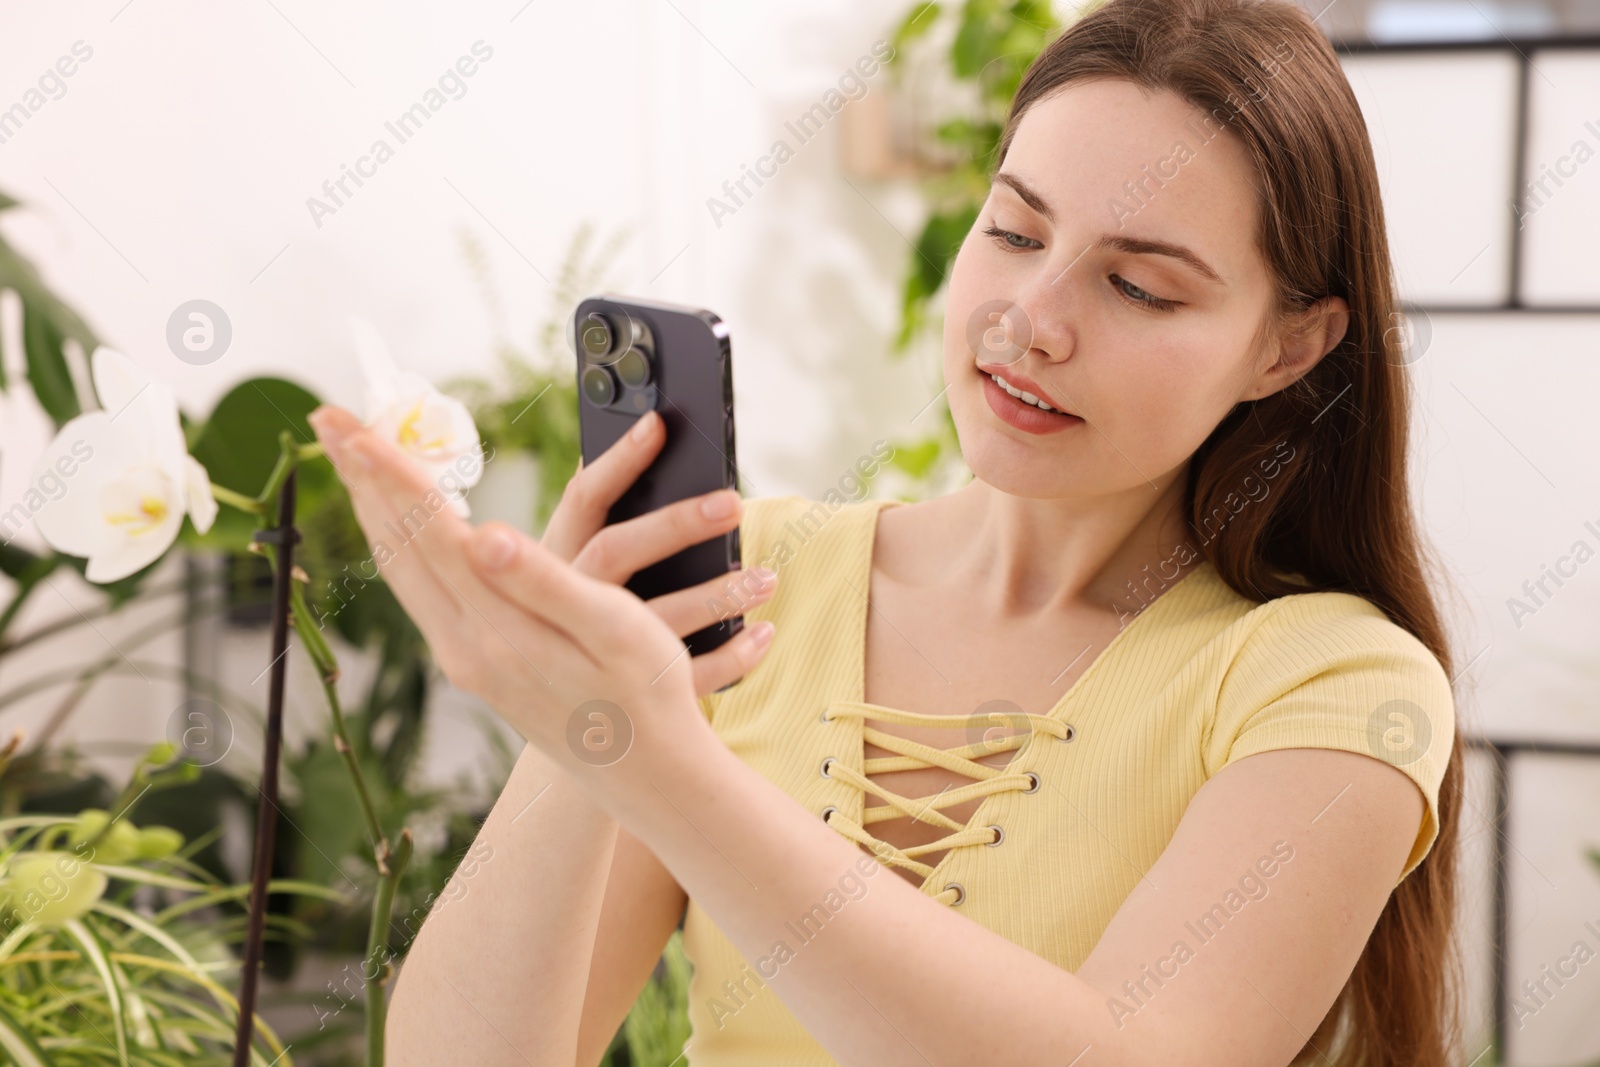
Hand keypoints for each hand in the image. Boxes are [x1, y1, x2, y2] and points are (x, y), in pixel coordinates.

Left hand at [306, 403, 736, 770]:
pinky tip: (403, 527)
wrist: (647, 776)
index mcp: (500, 629)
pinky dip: (400, 542)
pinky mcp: (475, 665)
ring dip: (373, 508)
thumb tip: (485, 536)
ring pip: (401, 569)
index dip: (393, 473)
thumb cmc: (647, 697)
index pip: (432, 533)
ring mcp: (465, 658)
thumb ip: (546, 582)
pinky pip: (420, 590)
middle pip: (398, 545)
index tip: (354, 425)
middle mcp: (466, 645)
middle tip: (326, 420)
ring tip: (350, 460)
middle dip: (361, 477)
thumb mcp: (614, 632)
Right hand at [538, 408, 777, 694]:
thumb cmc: (563, 614)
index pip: (582, 500)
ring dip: (717, 595)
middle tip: (733, 503)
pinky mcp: (630, 695)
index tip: (658, 425)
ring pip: (657, 621)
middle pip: (618, 552)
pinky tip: (763, 632)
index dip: (619, 461)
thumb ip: (595, 512)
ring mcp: (594, 651)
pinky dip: (731, 657)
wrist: (549, 708)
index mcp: (550, 561)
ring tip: (766, 577)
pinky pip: (687, 678)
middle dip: (676, 525)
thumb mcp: (560, 563)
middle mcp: (566, 602)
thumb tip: (643, 435)